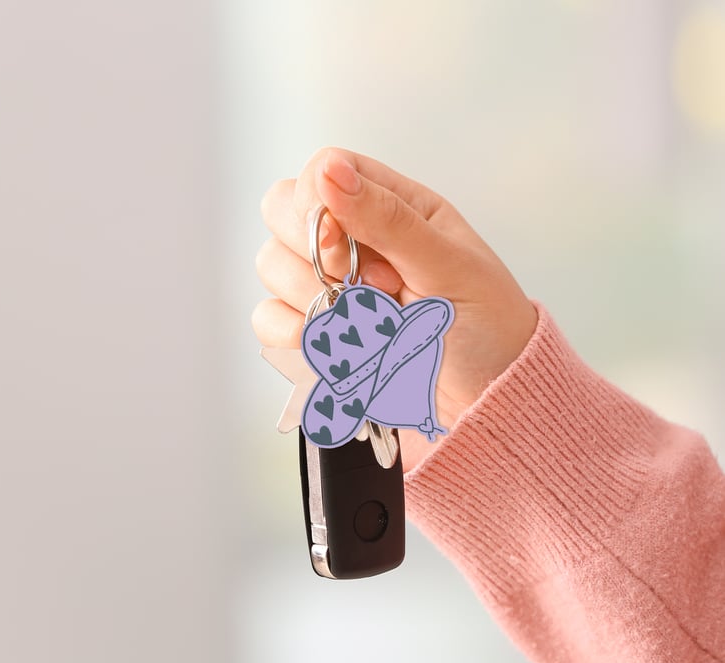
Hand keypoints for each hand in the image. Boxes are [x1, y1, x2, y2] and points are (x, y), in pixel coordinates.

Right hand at [253, 148, 536, 471]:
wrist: (488, 396)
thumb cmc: (488, 327)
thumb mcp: (449, 266)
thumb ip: (388, 219)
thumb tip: (331, 172)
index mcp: (393, 206)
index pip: (323, 171)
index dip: (317, 203)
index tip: (340, 245)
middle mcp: (355, 238)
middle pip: (283, 211)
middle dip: (314, 253)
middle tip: (369, 286)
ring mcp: (332, 283)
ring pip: (272, 265)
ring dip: (317, 299)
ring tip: (373, 322)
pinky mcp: (319, 329)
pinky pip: (270, 318)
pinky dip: (294, 333)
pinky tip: (339, 344)